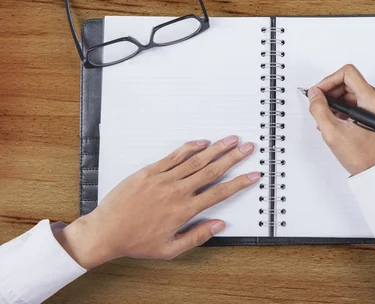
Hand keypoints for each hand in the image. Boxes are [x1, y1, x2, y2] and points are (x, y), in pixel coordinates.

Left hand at [54, 135, 258, 268]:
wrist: (106, 231)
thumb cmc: (136, 241)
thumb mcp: (170, 249)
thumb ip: (197, 236)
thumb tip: (219, 225)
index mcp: (184, 211)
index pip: (219, 193)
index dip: (239, 182)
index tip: (252, 175)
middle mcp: (177, 192)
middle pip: (212, 170)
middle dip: (233, 158)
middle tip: (248, 148)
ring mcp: (163, 179)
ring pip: (196, 160)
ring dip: (216, 149)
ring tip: (231, 140)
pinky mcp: (150, 172)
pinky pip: (174, 156)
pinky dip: (189, 148)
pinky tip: (201, 142)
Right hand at [308, 64, 374, 175]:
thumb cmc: (362, 156)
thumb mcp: (333, 132)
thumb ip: (319, 109)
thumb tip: (314, 94)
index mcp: (373, 100)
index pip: (347, 73)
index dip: (329, 80)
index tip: (319, 93)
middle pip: (348, 81)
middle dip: (331, 93)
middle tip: (320, 107)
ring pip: (350, 91)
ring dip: (335, 102)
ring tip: (327, 119)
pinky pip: (355, 100)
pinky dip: (342, 107)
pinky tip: (335, 121)